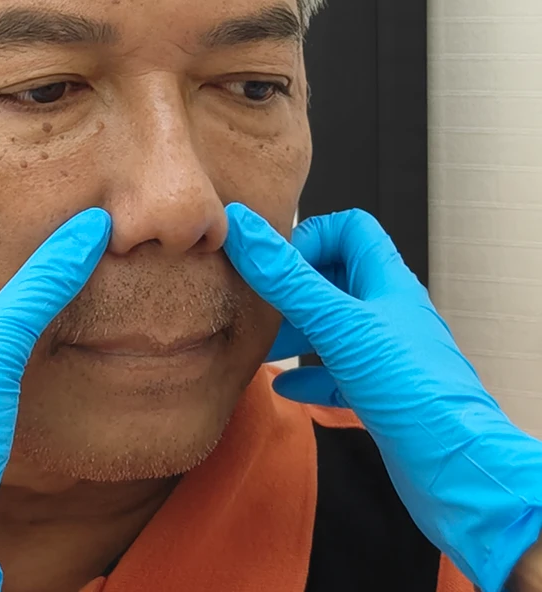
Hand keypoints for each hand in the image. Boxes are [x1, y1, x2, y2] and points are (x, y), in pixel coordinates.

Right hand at [224, 204, 541, 591]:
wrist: (455, 471)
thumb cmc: (412, 391)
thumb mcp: (337, 324)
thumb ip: (286, 277)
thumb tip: (243, 227)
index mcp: (386, 282)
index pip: (349, 230)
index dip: (310, 237)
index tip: (276, 262)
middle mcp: (387, 312)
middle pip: (335, 278)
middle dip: (291, 287)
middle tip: (257, 302)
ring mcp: (386, 354)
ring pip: (332, 327)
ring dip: (295, 331)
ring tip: (260, 344)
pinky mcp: (381, 394)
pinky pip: (337, 374)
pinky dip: (308, 375)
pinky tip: (285, 385)